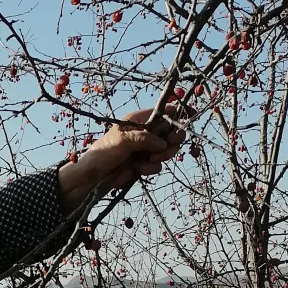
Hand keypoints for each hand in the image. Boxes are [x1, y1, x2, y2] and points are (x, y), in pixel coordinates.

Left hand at [57, 107, 185, 215]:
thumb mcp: (123, 140)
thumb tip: (163, 144)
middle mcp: (146, 132)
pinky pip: (159, 164)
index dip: (178, 113)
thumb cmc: (105, 151)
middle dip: (172, 141)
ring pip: (168, 149)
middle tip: (167, 147)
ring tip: (148, 159)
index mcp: (139, 120)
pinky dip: (151, 167)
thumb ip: (144, 138)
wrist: (96, 176)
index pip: (163, 111)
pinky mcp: (146, 162)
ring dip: (162, 156)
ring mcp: (147, 148)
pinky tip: (139, 168)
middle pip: (171, 132)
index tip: (190, 116)